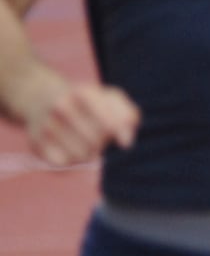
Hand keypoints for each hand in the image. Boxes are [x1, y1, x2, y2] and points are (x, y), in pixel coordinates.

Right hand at [23, 74, 138, 166]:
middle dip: (104, 143)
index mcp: (85, 92)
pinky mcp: (35, 142)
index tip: (127, 144)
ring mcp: (47, 124)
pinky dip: (70, 159)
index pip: (108, 122)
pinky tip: (69, 147)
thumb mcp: (109, 98)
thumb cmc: (86, 101)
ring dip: (89, 153)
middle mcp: (63, 106)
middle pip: (96, 141)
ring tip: (85, 141)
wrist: (41, 97)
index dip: (119, 135)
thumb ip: (127, 115)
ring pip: (81, 155)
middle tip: (101, 136)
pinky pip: (63, 163)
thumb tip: (127, 142)